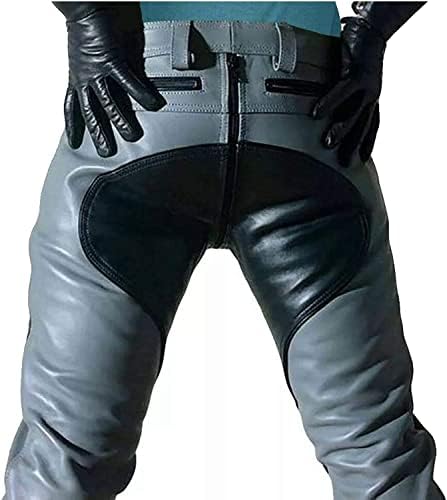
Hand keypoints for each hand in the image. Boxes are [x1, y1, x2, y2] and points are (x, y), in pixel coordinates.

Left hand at [57, 3, 166, 157]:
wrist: (83, 7)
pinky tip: (153, 104)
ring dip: (121, 120)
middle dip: (98, 134)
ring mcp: (96, 71)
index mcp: (77, 78)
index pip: (71, 107)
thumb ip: (98, 74)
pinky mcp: (111, 60)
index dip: (72, 126)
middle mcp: (84, 78)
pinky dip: (141, 93)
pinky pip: (127, 81)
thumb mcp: (88, 58)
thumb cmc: (88, 28)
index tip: (73, 143)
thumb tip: (114, 87)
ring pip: (107, 102)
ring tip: (132, 136)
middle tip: (107, 153)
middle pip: (90, 112)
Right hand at [312, 16, 385, 166]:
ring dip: (341, 129)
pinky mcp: (354, 73)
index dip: (367, 143)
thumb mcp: (352, 83)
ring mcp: (366, 85)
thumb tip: (320, 115)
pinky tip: (317, 113)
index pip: (372, 126)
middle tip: (343, 163)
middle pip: (363, 125)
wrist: (368, 31)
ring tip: (328, 143)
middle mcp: (371, 95)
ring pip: (354, 112)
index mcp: (371, 99)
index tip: (361, 161)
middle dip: (353, 144)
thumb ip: (342, 101)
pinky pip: (341, 91)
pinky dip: (329, 103)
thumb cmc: (356, 57)